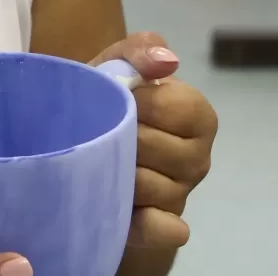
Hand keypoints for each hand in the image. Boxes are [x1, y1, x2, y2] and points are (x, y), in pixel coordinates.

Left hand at [90, 33, 217, 249]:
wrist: (79, 146)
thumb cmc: (105, 101)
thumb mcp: (116, 64)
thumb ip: (140, 49)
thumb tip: (167, 60)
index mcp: (198, 115)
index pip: (172, 106)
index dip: (136, 102)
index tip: (116, 99)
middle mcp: (198, 158)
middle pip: (153, 146)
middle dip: (118, 137)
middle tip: (99, 133)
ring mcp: (181, 194)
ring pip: (146, 184)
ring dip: (114, 171)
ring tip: (98, 161)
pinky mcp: (161, 227)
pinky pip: (163, 229)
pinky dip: (148, 225)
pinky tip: (130, 211)